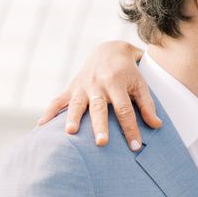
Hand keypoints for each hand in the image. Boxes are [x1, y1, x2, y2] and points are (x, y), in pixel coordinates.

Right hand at [38, 41, 160, 148]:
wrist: (109, 50)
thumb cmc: (128, 71)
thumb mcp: (140, 84)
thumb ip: (147, 105)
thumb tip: (156, 126)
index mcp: (116, 83)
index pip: (125, 110)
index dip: (130, 129)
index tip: (135, 147)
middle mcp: (97, 84)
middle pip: (99, 108)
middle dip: (100, 126)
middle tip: (101, 143)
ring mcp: (82, 86)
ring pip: (76, 104)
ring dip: (72, 118)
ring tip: (70, 133)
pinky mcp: (71, 88)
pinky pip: (58, 100)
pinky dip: (49, 113)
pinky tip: (41, 127)